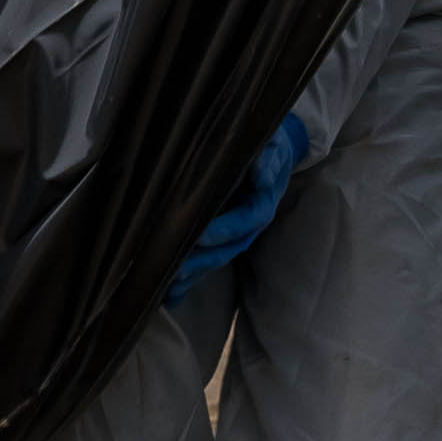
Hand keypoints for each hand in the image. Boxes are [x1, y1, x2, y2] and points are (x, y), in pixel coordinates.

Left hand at [169, 113, 312, 295]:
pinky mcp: (220, 238)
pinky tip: (169, 295)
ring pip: (213, 259)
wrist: (272, 153)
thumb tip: (261, 171)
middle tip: (176, 270)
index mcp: (262, 205)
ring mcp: (233, 235)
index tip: (201, 235)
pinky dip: (189, 278)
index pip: (245, 221)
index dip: (225, 229)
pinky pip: (205, 259)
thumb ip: (268, 157)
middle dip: (201, 261)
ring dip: (192, 275)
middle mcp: (247, 227)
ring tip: (168, 288)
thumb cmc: (270, 148)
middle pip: (226, 249)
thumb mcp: (274, 145)